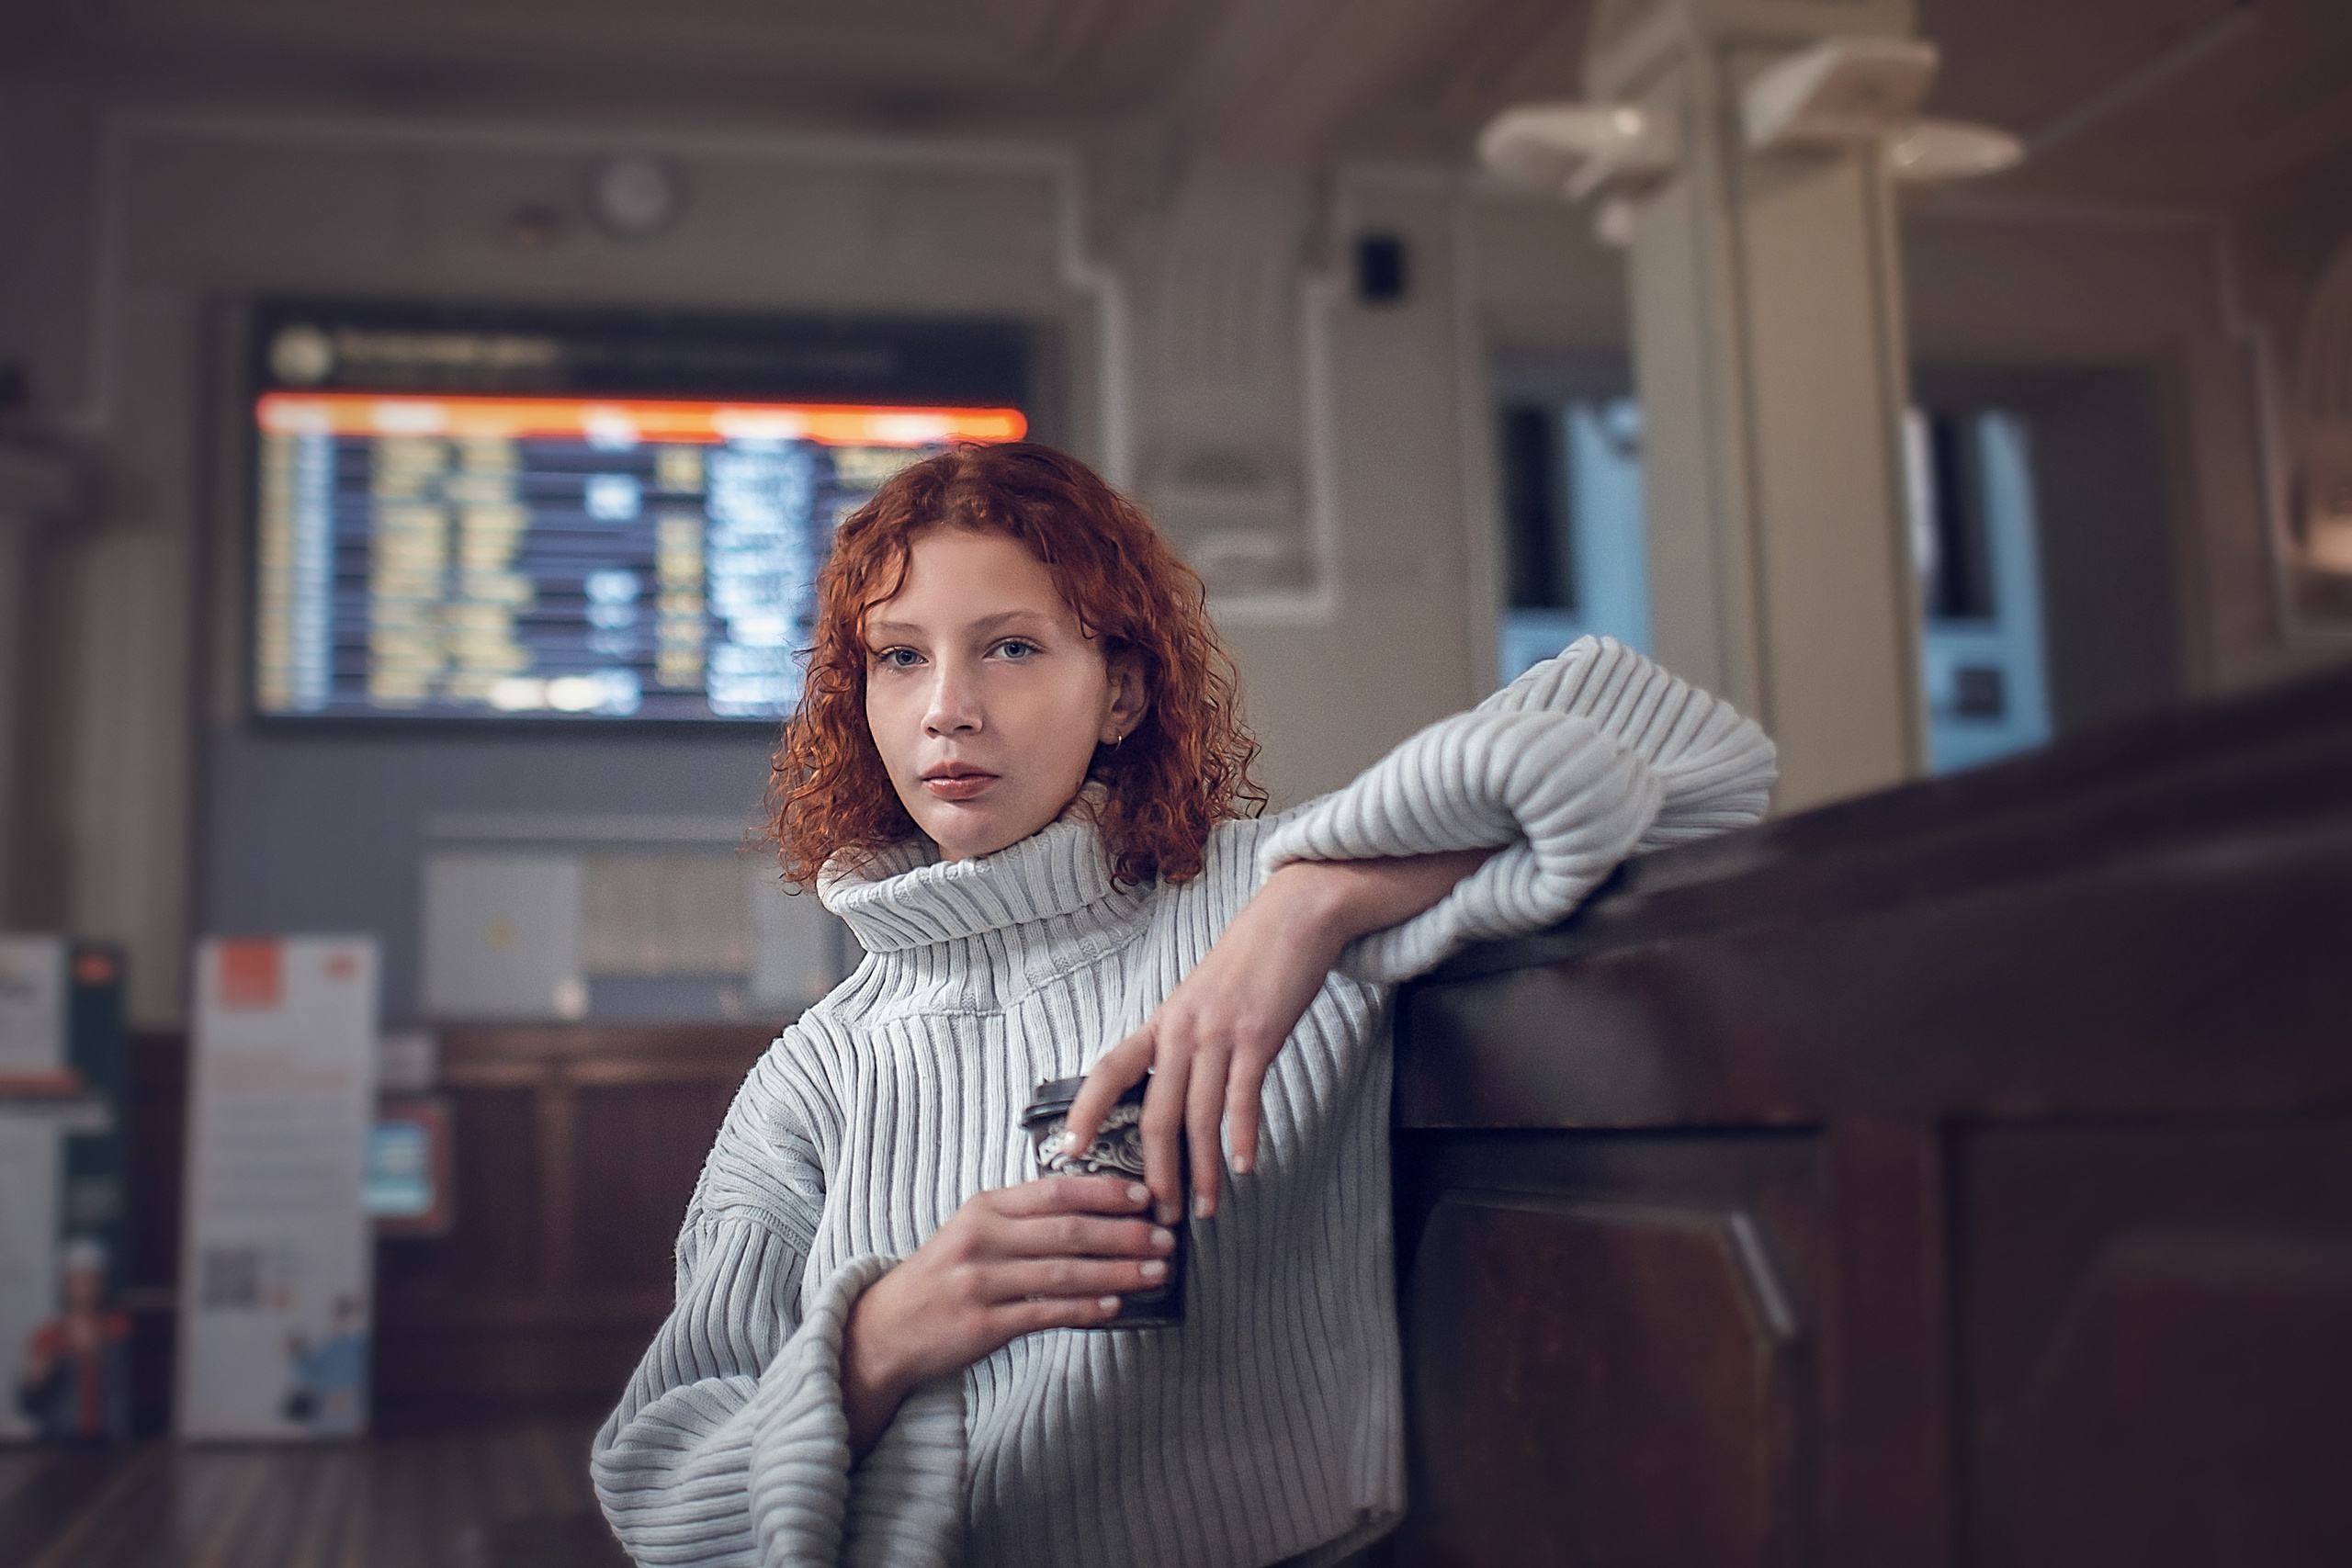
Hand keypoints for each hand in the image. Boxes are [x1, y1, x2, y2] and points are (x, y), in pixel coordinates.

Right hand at [840, 1175, 1172, 1455]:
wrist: (884, 1329)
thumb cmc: (941, 1278)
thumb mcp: (973, 1233)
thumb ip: (1023, 1220)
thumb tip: (1095, 1214)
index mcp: (985, 1209)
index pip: (1056, 1192)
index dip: (1106, 1192)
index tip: (1146, 1195)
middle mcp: (982, 1239)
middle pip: (1068, 1231)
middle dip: (1125, 1234)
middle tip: (1165, 1238)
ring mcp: (980, 1282)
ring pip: (1063, 1273)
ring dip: (1117, 1272)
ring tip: (1155, 1273)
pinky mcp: (981, 1324)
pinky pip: (1045, 1313)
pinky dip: (1085, 1308)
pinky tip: (1115, 1306)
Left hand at [1063, 849, 1495, 1225]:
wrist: (1295, 915)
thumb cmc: (1253, 960)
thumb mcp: (1205, 998)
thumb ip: (1187, 1039)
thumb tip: (1176, 1086)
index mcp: (1164, 1021)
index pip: (1111, 1070)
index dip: (1084, 1111)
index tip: (1067, 1152)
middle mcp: (1182, 1029)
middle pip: (1155, 1113)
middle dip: (1155, 1171)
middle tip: (1157, 1216)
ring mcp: (1219, 1032)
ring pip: (1198, 1117)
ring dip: (1200, 1171)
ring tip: (1205, 1208)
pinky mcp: (1258, 1034)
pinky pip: (1243, 1097)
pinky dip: (1243, 1137)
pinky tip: (1244, 1167)